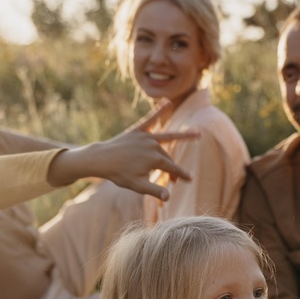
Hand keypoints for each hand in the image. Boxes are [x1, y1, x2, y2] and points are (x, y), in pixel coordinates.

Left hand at [47, 100, 197, 198]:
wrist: (101, 159)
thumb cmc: (119, 174)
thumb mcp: (137, 185)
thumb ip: (154, 190)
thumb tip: (168, 197)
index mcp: (155, 160)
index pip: (173, 168)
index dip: (181, 175)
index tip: (190, 180)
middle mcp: (153, 146)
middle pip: (168, 158)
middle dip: (172, 169)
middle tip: (173, 181)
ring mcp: (146, 137)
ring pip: (168, 136)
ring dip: (184, 135)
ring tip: (198, 132)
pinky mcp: (138, 130)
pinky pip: (151, 119)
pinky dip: (158, 111)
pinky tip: (167, 101)